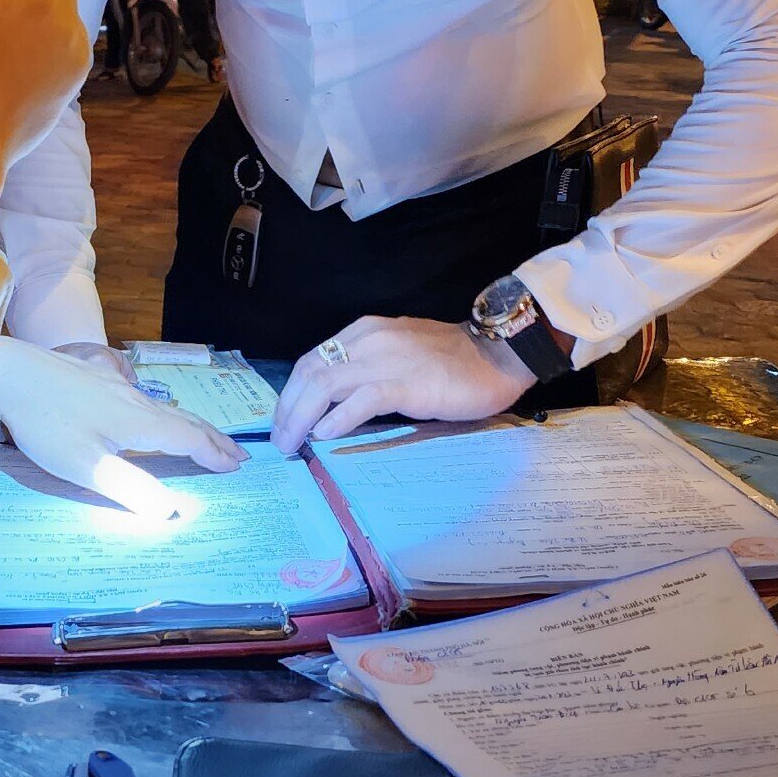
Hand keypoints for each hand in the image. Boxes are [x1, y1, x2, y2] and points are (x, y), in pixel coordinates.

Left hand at [0, 336, 242, 516]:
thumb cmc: (47, 424)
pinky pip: (140, 396)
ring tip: (201, 437)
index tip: (237, 466)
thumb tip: (173, 510)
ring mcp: (114, 384)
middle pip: (183, 419)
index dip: (213, 454)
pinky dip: (160, 411)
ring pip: (162, 407)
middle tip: (236, 453)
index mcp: (139, 422)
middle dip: (212, 438)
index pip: (188, 438)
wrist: (9, 373)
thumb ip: (131, 489)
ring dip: (188, 424)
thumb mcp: (88, 467)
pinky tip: (146, 410)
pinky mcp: (94, 376)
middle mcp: (134, 399)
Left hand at [269, 317, 534, 453]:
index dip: (291, 393)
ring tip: (293, 444)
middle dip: (288, 409)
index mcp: (363, 332)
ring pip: (326, 386)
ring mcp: (386, 360)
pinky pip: (361, 400)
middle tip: (280, 441)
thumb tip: (333, 406)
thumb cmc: (450, 361)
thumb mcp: (397, 355)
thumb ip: (366, 372)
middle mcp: (367, 340)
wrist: (497, 354)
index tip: (283, 421)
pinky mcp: (406, 383)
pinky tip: (325, 436)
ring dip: (302, 418)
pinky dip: (337, 419)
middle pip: (310, 373)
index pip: (312, 361)